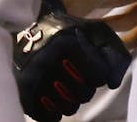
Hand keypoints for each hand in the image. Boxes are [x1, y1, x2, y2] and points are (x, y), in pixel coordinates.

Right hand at [13, 0, 132, 120]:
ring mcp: (31, 78)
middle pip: (85, 94)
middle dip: (86, 86)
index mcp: (65, 43)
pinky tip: (53, 97)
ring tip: (64, 84)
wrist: (33, 25)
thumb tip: (111, 84)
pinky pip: (49, 117)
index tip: (90, 65)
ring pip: (69, 108)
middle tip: (76, 74)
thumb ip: (114, 54)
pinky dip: (54, 111)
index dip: (99, 73)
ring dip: (72, 99)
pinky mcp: (22, 93)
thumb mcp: (97, 32)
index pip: (99, 76)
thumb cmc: (71, 31)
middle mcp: (45, 61)